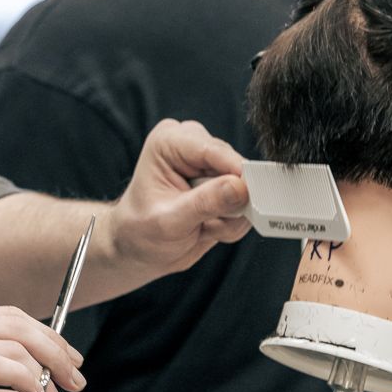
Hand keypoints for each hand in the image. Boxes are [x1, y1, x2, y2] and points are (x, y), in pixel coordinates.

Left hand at [98, 118, 249, 283]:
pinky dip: (232, 222)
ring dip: (230, 216)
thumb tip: (240, 187)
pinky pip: (248, 203)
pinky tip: (208, 227)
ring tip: (201, 227)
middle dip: (228, 202)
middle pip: (235, 167)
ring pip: (246, 188)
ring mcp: (210, 164)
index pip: (214, 150)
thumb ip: (205, 203)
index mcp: (169, 142)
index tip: (252, 195)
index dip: (237, 172)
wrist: (139, 249)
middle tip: (206, 224)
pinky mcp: (224, 182)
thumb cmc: (140, 231)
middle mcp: (193, 146)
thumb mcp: (169, 221)